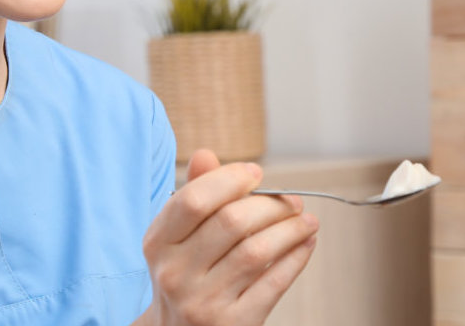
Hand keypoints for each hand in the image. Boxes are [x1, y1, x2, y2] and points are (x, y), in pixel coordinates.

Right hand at [136, 149, 319, 325]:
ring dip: (291, 229)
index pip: (193, 200)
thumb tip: (206, 155)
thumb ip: (194, 197)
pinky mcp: (233, 323)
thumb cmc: (186, 277)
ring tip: (306, 221)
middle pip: (232, 222)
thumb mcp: (177, 240)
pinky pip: (274, 282)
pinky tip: (305, 244)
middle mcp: (175, 274)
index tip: (256, 174)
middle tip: (292, 201)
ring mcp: (203, 302)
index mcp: (158, 244)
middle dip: (271, 205)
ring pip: (258, 251)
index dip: (229, 179)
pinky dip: (296, 258)